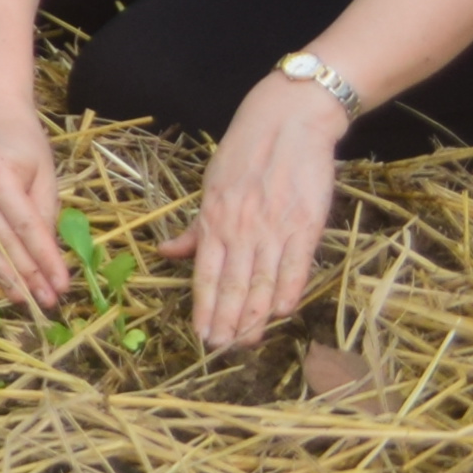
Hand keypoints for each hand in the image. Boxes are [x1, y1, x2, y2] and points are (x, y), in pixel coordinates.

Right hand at [0, 99, 74, 312]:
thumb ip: (46, 211)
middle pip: (3, 243)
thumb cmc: (22, 139)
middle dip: (27, 275)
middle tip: (47, 301)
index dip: (46, 260)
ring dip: (5, 276)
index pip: (27, 229)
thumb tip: (49, 252)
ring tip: (23, 300)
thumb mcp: (44, 171)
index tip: (62, 284)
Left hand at [178, 77, 345, 348]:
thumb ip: (196, 227)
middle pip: (232, 284)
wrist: (288, 124)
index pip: (205, 273)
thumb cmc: (245, 154)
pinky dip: (288, 291)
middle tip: (222, 349)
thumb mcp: (211, 187)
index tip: (201, 333)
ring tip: (247, 341)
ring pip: (261, 281)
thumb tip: (167, 252)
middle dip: (227, 320)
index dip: (203, 306)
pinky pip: (295, 265)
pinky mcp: (305, 224)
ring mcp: (274, 228)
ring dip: (253, 315)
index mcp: (214, 219)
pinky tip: (280, 313)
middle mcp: (241, 228)